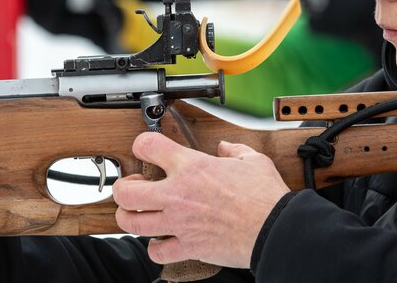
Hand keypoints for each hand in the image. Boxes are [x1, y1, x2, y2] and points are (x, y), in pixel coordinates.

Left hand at [112, 132, 288, 268]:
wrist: (274, 229)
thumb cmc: (265, 196)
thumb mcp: (252, 160)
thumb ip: (234, 150)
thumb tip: (225, 148)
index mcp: (191, 167)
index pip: (147, 146)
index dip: (141, 145)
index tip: (144, 149)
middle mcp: (178, 194)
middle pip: (125, 192)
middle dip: (122, 188)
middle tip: (132, 188)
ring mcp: (179, 223)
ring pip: (131, 222)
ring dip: (129, 217)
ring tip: (138, 214)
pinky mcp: (188, 247)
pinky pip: (156, 251)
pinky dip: (155, 247)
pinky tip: (162, 240)